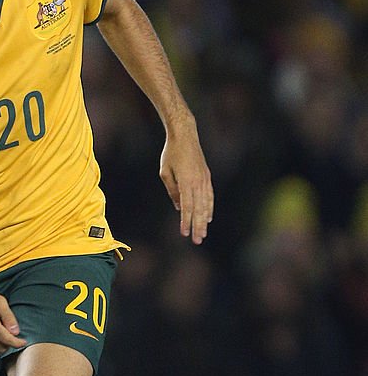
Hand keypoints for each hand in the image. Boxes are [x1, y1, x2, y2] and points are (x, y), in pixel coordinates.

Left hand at [159, 122, 213, 243]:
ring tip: (203, 233)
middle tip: (197, 240)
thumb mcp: (165, 172)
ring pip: (206, 204)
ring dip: (204, 220)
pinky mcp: (207, 177)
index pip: (186, 206)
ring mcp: (204, 179)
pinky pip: (209, 196)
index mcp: (186, 181)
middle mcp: (198, 182)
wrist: (185, 135)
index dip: (185, 221)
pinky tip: (208, 218)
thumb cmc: (171, 153)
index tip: (184, 233)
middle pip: (198, 209)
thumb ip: (172, 190)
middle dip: (197, 226)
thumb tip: (178, 207)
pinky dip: (209, 208)